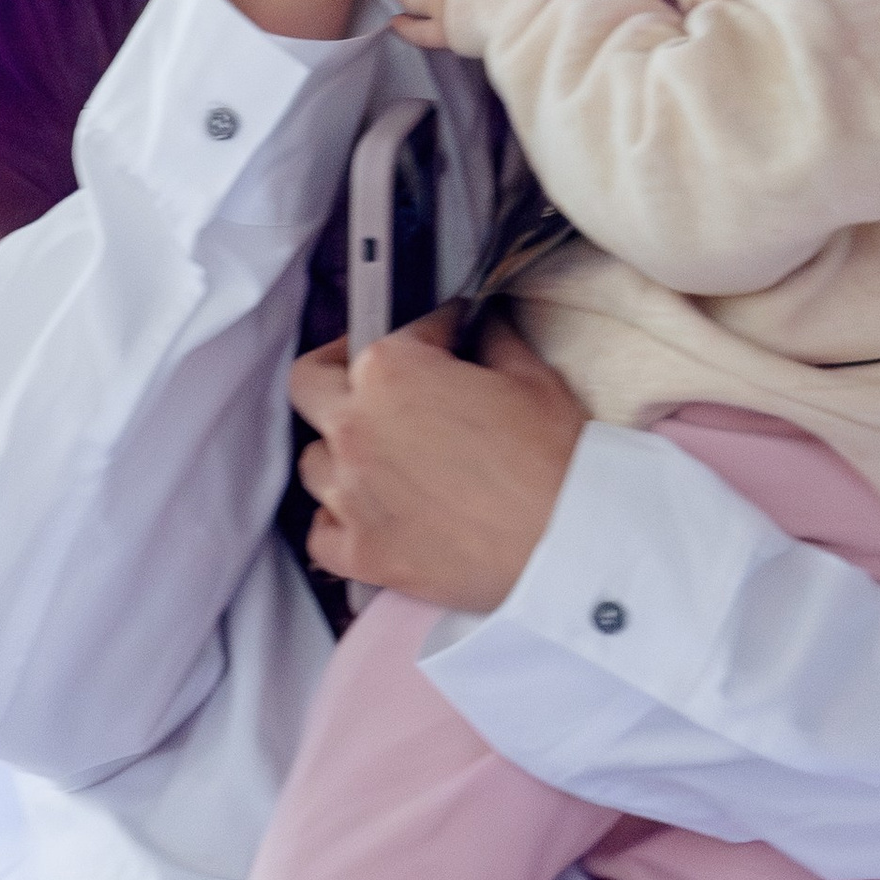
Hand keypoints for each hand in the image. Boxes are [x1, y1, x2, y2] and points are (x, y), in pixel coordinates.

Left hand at [290, 311, 585, 611]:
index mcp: (390, 371)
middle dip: (339, 373)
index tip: (444, 342)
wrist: (569, 543)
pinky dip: (338, 522)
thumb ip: (493, 339)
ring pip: (313, 461)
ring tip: (380, 457)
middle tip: (377, 381)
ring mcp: (351, 494)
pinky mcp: (362, 553)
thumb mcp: (530, 376)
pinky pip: (320, 533)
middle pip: (310, 384)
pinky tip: (368, 515)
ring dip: (340, 453)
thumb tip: (484, 326)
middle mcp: (355, 427)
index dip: (428, 334)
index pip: (396, 333)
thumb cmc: (554, 456)